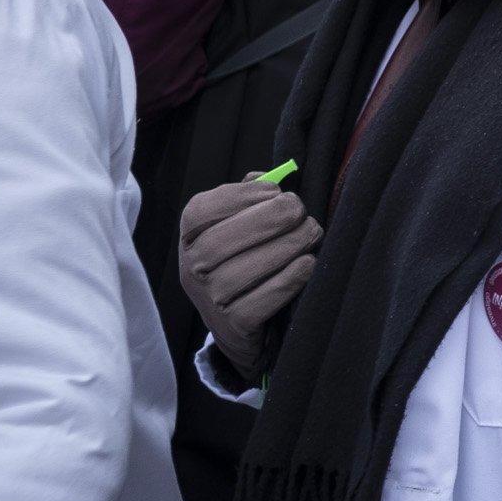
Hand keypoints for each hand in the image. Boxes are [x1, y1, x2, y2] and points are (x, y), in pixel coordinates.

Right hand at [179, 179, 319, 380]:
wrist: (238, 321)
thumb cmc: (244, 258)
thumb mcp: (237, 224)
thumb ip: (250, 197)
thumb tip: (273, 176)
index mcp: (191, 236)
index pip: (200, 211)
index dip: (239, 196)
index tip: (274, 190)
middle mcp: (192, 268)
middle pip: (222, 241)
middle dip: (270, 219)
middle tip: (300, 211)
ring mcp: (210, 298)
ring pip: (242, 272)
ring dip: (285, 247)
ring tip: (310, 234)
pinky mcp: (234, 324)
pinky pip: (260, 302)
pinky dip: (288, 280)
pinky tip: (306, 264)